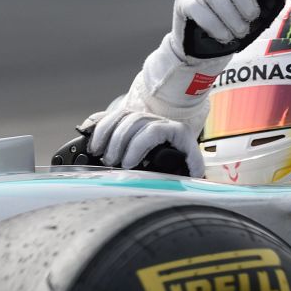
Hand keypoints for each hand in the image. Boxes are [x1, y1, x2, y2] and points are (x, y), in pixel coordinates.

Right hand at [86, 109, 204, 176]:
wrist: (179, 145)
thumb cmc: (183, 159)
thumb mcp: (190, 163)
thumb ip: (192, 167)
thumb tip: (196, 175)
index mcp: (176, 130)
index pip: (153, 131)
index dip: (137, 146)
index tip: (128, 164)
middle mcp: (159, 120)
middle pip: (134, 122)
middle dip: (119, 144)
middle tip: (111, 163)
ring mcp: (144, 117)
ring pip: (122, 116)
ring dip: (106, 135)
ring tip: (99, 154)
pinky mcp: (131, 118)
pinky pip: (112, 115)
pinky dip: (100, 126)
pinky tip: (94, 141)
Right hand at [170, 0, 261, 57]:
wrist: (207, 55)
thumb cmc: (233, 33)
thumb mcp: (255, 21)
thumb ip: (268, 4)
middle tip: (251, 21)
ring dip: (229, 16)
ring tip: (238, 33)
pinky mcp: (183, 4)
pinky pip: (198, 8)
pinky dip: (214, 23)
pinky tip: (224, 35)